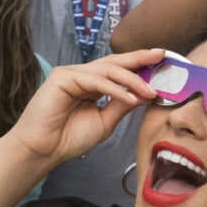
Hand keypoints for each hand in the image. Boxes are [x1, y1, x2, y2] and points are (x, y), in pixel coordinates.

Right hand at [6, 49, 162, 164]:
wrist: (44, 150)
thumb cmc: (69, 138)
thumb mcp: (105, 120)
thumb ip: (122, 105)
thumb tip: (145, 93)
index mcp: (91, 84)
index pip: (119, 70)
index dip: (140, 65)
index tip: (162, 63)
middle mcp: (81, 75)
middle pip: (115, 63)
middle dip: (140, 58)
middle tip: (162, 55)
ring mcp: (70, 74)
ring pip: (107, 70)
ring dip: (132, 80)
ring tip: (151, 90)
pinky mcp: (62, 77)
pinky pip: (95, 80)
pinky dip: (115, 89)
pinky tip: (130, 97)